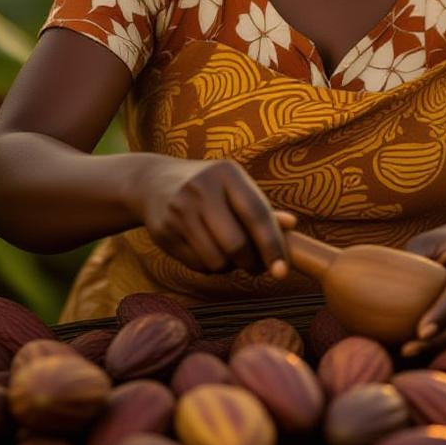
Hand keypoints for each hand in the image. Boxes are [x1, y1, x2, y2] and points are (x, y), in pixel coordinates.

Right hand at [136, 157, 296, 278]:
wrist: (153, 182)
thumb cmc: (209, 187)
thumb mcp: (234, 187)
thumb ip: (262, 209)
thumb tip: (292, 225)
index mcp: (226, 173)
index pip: (256, 214)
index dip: (272, 246)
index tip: (282, 270)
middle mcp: (201, 188)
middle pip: (236, 244)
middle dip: (251, 263)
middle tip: (255, 265)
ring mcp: (180, 209)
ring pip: (216, 260)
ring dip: (230, 267)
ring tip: (229, 254)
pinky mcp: (164, 230)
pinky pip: (198, 265)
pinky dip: (210, 266)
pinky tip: (207, 250)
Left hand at [400, 224, 445, 357]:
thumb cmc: (441, 245)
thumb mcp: (426, 243)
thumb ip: (408, 259)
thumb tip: (365, 276)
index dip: (444, 312)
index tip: (420, 332)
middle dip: (441, 338)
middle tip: (408, 350)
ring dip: (443, 347)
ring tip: (410, 353)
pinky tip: (426, 352)